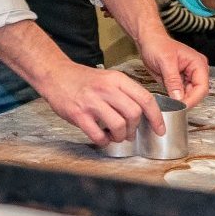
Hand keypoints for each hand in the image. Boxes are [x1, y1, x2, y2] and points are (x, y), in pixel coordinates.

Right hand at [36, 62, 162, 146]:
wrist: (55, 74)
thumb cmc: (83, 80)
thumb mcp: (108, 78)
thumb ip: (124, 93)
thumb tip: (142, 115)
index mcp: (117, 79)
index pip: (145, 98)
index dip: (156, 117)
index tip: (160, 129)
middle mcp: (106, 89)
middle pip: (134, 114)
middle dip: (134, 129)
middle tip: (128, 133)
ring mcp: (91, 101)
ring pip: (118, 125)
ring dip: (119, 136)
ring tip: (114, 136)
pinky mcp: (78, 114)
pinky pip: (98, 134)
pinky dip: (103, 141)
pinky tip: (101, 137)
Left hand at [139, 35, 209, 105]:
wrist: (148, 41)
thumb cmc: (157, 44)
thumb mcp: (165, 62)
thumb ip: (173, 80)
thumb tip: (178, 98)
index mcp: (198, 64)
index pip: (202, 87)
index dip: (193, 99)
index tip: (182, 107)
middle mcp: (196, 71)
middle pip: (197, 93)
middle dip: (187, 102)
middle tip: (174, 109)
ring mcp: (188, 76)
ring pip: (189, 95)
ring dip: (181, 102)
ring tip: (170, 107)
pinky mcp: (179, 81)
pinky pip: (180, 94)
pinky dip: (175, 99)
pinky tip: (168, 102)